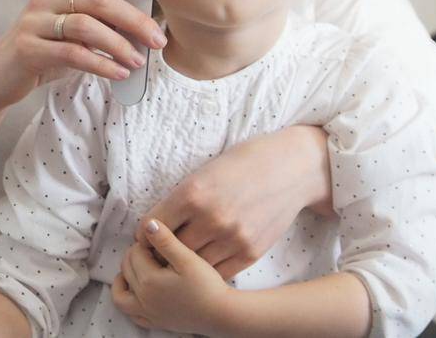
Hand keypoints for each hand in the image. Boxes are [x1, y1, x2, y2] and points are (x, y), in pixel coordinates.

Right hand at [0, 0, 169, 112]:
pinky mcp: (28, 48)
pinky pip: (72, 54)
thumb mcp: (72, 30)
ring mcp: (34, 21)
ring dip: (119, 45)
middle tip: (158, 39)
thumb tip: (148, 23)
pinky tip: (118, 73)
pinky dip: (101, 64)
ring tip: (138, 61)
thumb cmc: (45, 51)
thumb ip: (101, 21)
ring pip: (87, 26)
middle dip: (135, 19)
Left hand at [112, 219, 230, 333]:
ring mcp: (148, 313)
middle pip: (127, 270)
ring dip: (124, 279)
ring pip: (121, 295)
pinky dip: (129, 302)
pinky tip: (138, 292)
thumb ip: (166, 241)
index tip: (155, 238)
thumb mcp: (188, 258)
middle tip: (149, 249)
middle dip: (134, 255)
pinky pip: (132, 315)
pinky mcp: (156, 322)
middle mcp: (143, 299)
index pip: (135, 253)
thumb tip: (147, 224)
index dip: (143, 242)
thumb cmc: (207, 285)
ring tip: (135, 268)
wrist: (221, 314)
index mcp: (149, 280)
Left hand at [143, 125, 332, 279]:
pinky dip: (207, 272)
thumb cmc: (244, 163)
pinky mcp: (250, 252)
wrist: (290, 168)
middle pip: (170, 249)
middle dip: (160, 253)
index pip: (153, 225)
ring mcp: (232, 238)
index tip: (145, 237)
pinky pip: (218, 272)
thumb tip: (156, 225)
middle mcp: (210, 218)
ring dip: (184, 266)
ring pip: (193, 265)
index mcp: (192, 192)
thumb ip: (182, 198)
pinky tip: (204, 267)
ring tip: (178, 264)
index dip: (145, 234)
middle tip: (157, 255)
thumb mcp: (205, 171)